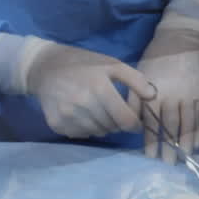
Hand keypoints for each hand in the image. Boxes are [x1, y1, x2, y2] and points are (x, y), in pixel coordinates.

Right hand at [26, 41, 154, 139]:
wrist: (46, 67)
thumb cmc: (84, 64)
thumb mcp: (112, 64)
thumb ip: (135, 80)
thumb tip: (153, 96)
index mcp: (99, 87)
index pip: (125, 119)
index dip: (135, 124)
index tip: (136, 122)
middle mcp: (82, 103)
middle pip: (112, 128)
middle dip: (118, 123)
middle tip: (114, 111)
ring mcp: (67, 116)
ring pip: (98, 133)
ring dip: (103, 126)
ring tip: (98, 110)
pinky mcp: (56, 124)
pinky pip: (81, 134)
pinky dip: (87, 128)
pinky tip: (83, 114)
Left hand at [130, 22, 198, 164]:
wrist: (178, 42)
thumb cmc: (154, 62)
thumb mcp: (138, 77)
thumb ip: (134, 102)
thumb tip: (131, 126)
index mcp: (153, 93)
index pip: (151, 122)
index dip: (151, 140)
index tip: (150, 157)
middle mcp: (171, 96)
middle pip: (170, 126)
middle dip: (168, 147)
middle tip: (166, 164)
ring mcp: (187, 95)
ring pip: (187, 123)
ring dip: (185, 142)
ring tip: (183, 158)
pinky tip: (197, 143)